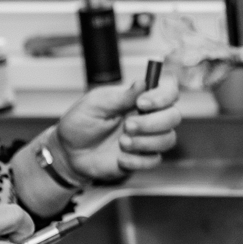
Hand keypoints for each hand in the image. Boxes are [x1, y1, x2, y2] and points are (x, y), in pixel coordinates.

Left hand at [56, 76, 181, 181]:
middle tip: (128, 126)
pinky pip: (154, 160)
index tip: (142, 104)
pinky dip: (137, 160)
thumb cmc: (80, 122)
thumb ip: (120, 96)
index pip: (168, 92)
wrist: (69, 152)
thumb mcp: (95, 104)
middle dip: (152, 123)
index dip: (163, 97)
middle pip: (174, 116)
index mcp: (140, 100)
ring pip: (168, 139)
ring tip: (122, 143)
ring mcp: (147, 139)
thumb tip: (143, 83)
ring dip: (146, 142)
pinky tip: (119, 158)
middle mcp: (149, 118)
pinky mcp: (142, 158)